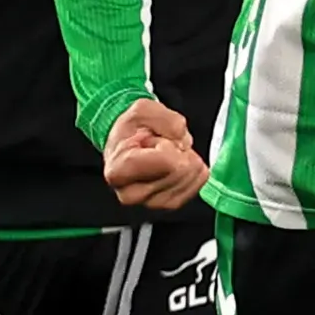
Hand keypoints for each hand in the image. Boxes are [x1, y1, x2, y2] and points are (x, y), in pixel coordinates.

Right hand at [101, 96, 205, 213]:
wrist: (128, 142)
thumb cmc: (131, 128)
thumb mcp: (143, 109)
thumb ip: (166, 119)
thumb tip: (183, 140)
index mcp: (118, 170)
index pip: (163, 162)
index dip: (168, 146)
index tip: (155, 140)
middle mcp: (131, 193)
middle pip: (179, 172)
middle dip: (178, 152)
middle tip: (159, 147)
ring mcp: (150, 202)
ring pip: (189, 179)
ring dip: (185, 160)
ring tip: (165, 155)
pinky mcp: (167, 205)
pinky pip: (196, 187)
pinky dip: (192, 171)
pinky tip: (177, 164)